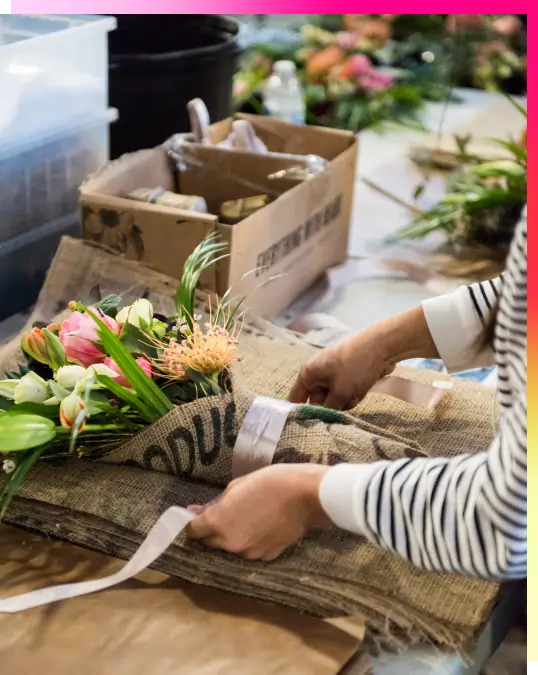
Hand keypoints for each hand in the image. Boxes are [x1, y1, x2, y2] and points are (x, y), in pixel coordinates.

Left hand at [186, 464, 330, 560]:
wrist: (305, 495)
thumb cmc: (270, 482)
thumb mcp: (237, 485)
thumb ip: (216, 502)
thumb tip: (198, 512)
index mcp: (219, 523)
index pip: (193, 531)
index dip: (193, 522)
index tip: (197, 516)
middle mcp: (230, 543)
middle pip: (210, 542)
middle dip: (211, 530)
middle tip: (224, 513)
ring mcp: (250, 553)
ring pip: (231, 548)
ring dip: (232, 536)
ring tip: (249, 517)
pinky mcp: (267, 556)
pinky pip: (251, 550)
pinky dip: (252, 541)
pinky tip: (262, 525)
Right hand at [289, 306, 438, 409]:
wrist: (381, 346)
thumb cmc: (355, 367)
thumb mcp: (340, 393)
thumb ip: (328, 409)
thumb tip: (323, 419)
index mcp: (308, 373)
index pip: (296, 398)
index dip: (300, 413)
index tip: (307, 428)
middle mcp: (317, 373)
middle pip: (318, 401)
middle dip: (331, 407)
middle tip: (342, 405)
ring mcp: (333, 374)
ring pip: (334, 398)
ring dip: (345, 401)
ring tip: (355, 392)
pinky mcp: (347, 375)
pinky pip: (345, 393)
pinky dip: (353, 395)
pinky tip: (362, 389)